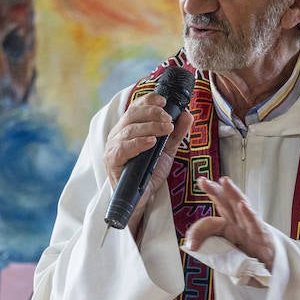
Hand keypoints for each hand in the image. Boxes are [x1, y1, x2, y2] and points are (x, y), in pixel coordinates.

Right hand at [102, 92, 192, 231]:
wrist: (140, 199)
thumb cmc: (149, 173)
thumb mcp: (167, 150)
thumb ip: (176, 133)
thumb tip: (187, 114)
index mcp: (129, 128)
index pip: (136, 107)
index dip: (149, 101)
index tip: (164, 100)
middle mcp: (118, 134)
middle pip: (133, 115)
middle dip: (152, 113)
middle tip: (169, 119)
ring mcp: (113, 147)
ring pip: (130, 130)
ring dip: (150, 127)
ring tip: (166, 128)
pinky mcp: (113, 161)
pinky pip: (124, 149)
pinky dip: (138, 143)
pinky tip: (151, 142)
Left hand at [186, 176, 274, 270]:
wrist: (272, 272)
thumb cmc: (250, 260)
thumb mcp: (226, 259)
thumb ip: (208, 251)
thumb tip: (190, 246)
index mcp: (227, 228)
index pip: (210, 223)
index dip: (198, 232)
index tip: (191, 246)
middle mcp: (239, 224)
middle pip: (225, 203)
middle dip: (214, 190)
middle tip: (202, 181)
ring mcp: (251, 228)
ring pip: (241, 206)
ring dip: (233, 193)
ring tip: (224, 181)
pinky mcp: (263, 237)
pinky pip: (255, 224)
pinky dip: (249, 214)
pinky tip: (242, 205)